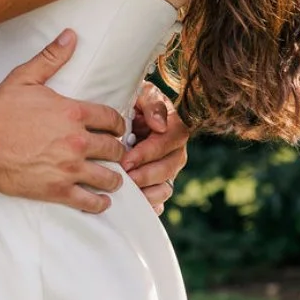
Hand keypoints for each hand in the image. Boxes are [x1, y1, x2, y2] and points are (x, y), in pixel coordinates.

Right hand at [0, 30, 125, 213]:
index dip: (118, 124)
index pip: (112, 119)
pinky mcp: (57, 190)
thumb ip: (51, 57)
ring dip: (114, 178)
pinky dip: (99, 203)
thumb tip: (71, 35)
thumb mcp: (25, 77)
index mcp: (73, 112)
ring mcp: (69, 168)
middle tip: (114, 153)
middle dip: (116, 150)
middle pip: (114, 149)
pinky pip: (90, 201)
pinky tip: (101, 201)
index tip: (117, 130)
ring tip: (113, 179)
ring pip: (108, 177)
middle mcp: (77, 141)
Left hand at [123, 80, 188, 214]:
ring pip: (166, 187)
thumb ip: (152, 103)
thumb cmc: (132, 102)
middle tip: (124, 178)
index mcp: (174, 128)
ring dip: (148, 193)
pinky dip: (149, 206)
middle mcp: (175, 151)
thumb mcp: (141, 93)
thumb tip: (160, 125)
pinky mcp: (158, 185)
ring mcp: (168, 170)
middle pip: (169, 168)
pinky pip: (159, 202)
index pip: (168, 142)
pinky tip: (134, 206)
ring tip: (128, 193)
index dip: (148, 153)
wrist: (124, 114)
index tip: (126, 160)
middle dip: (146, 175)